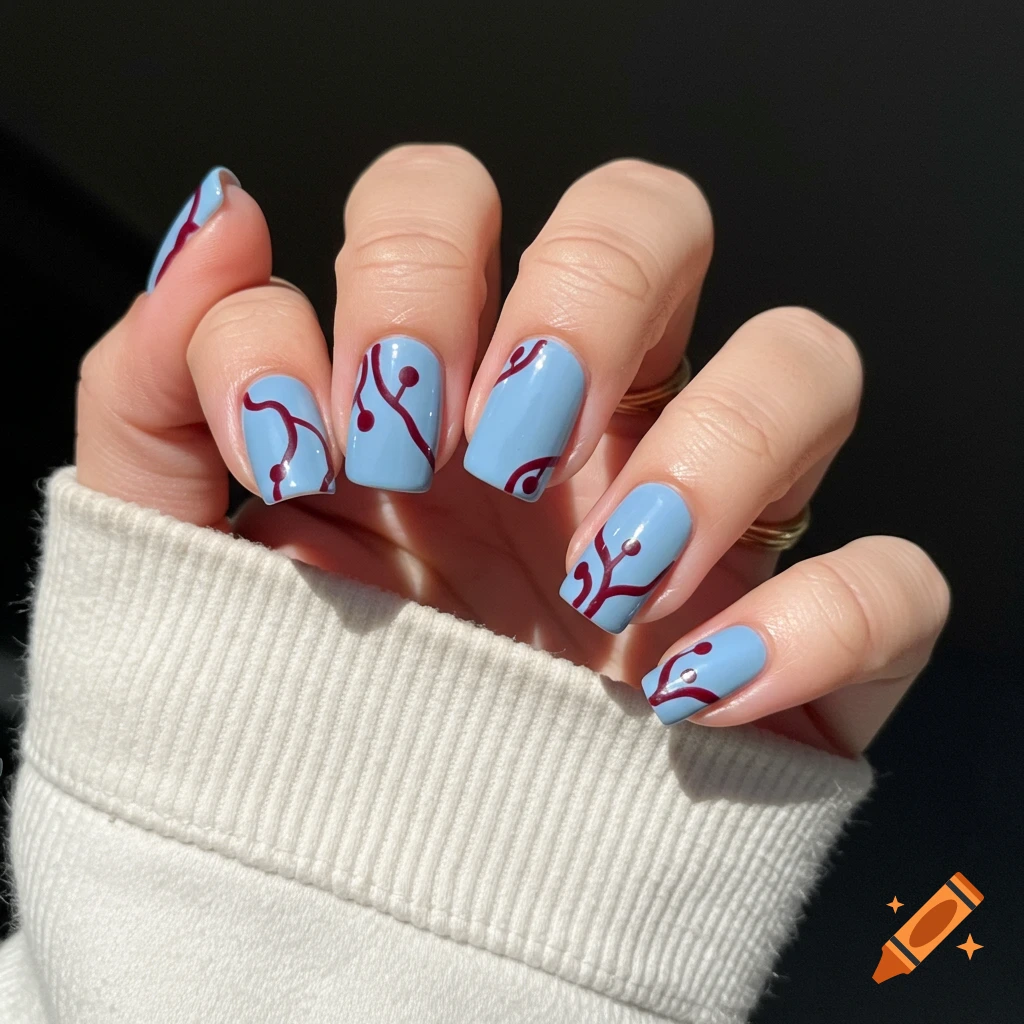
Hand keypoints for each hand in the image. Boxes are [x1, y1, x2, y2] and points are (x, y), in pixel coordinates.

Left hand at [76, 149, 948, 755]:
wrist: (360, 904)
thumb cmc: (278, 716)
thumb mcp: (176, 546)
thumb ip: (162, 383)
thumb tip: (225, 218)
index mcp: (445, 385)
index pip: (454, 203)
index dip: (399, 268)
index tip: (319, 430)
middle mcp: (586, 430)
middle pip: (650, 219)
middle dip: (575, 296)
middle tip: (488, 446)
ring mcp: (705, 528)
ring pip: (806, 360)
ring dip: (712, 445)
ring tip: (600, 578)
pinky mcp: (794, 649)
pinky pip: (891, 581)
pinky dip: (819, 622)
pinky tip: (688, 697)